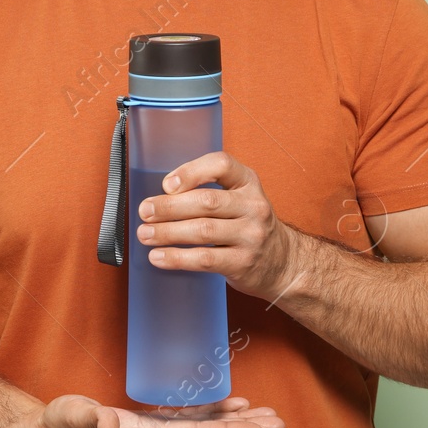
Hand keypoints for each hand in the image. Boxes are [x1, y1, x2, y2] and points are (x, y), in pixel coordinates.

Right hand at [15, 393, 284, 427]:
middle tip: (278, 421)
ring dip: (235, 421)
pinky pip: (190, 418)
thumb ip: (89, 419)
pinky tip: (230, 405)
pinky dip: (213, 412)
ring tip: (264, 414)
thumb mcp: (72, 417)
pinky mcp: (149, 423)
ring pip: (205, 427)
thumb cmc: (60, 425)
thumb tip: (108, 422)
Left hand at [136, 151, 299, 300]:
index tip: (167, 184)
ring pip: (203, 230)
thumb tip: (160, 197)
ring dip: (168, 232)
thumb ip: (208, 191)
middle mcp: (253, 206)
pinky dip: (177, 258)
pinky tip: (158, 257)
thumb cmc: (248, 225)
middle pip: (206, 201)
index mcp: (248, 182)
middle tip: (145, 211)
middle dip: (169, 206)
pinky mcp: (243, 262)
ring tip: (145, 234)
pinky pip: (205, 259)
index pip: (221, 165)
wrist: (283, 262)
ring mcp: (251, 235)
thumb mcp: (239, 198)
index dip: (191, 171)